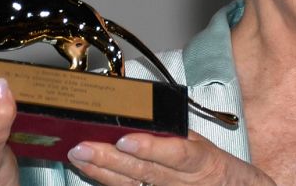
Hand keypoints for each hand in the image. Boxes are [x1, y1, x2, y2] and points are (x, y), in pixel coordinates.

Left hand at [67, 131, 275, 185]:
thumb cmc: (216, 167)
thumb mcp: (204, 144)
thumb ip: (175, 135)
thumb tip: (141, 117)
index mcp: (200, 161)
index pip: (176, 154)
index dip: (150, 148)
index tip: (125, 139)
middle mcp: (183, 182)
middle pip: (144, 172)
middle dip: (110, 160)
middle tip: (82, 147)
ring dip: (102, 172)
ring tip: (79, 157)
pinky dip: (109, 183)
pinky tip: (90, 173)